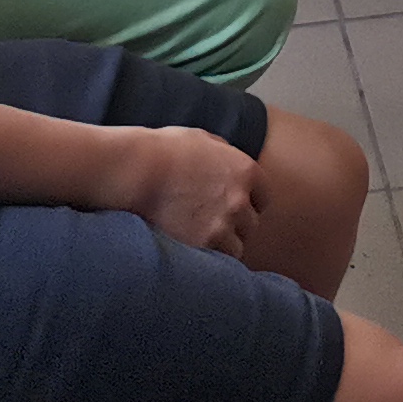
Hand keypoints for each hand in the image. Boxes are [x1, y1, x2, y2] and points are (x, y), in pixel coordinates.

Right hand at [106, 125, 260, 257]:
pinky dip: (209, 259)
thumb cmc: (165, 150)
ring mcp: (223, 224)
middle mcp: (240, 199)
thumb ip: (224, 153)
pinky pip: (218, 261)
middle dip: (236, 225)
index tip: (233, 208)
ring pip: (237, 247)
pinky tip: (195, 251)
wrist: (139, 172)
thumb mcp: (203, 140)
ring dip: (223, 246)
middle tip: (213, 224)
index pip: (263, 198)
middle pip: (251, 224)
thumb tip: (229, 160)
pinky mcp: (203, 244)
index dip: (248, 204)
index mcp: (245, 171)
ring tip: (203, 242)